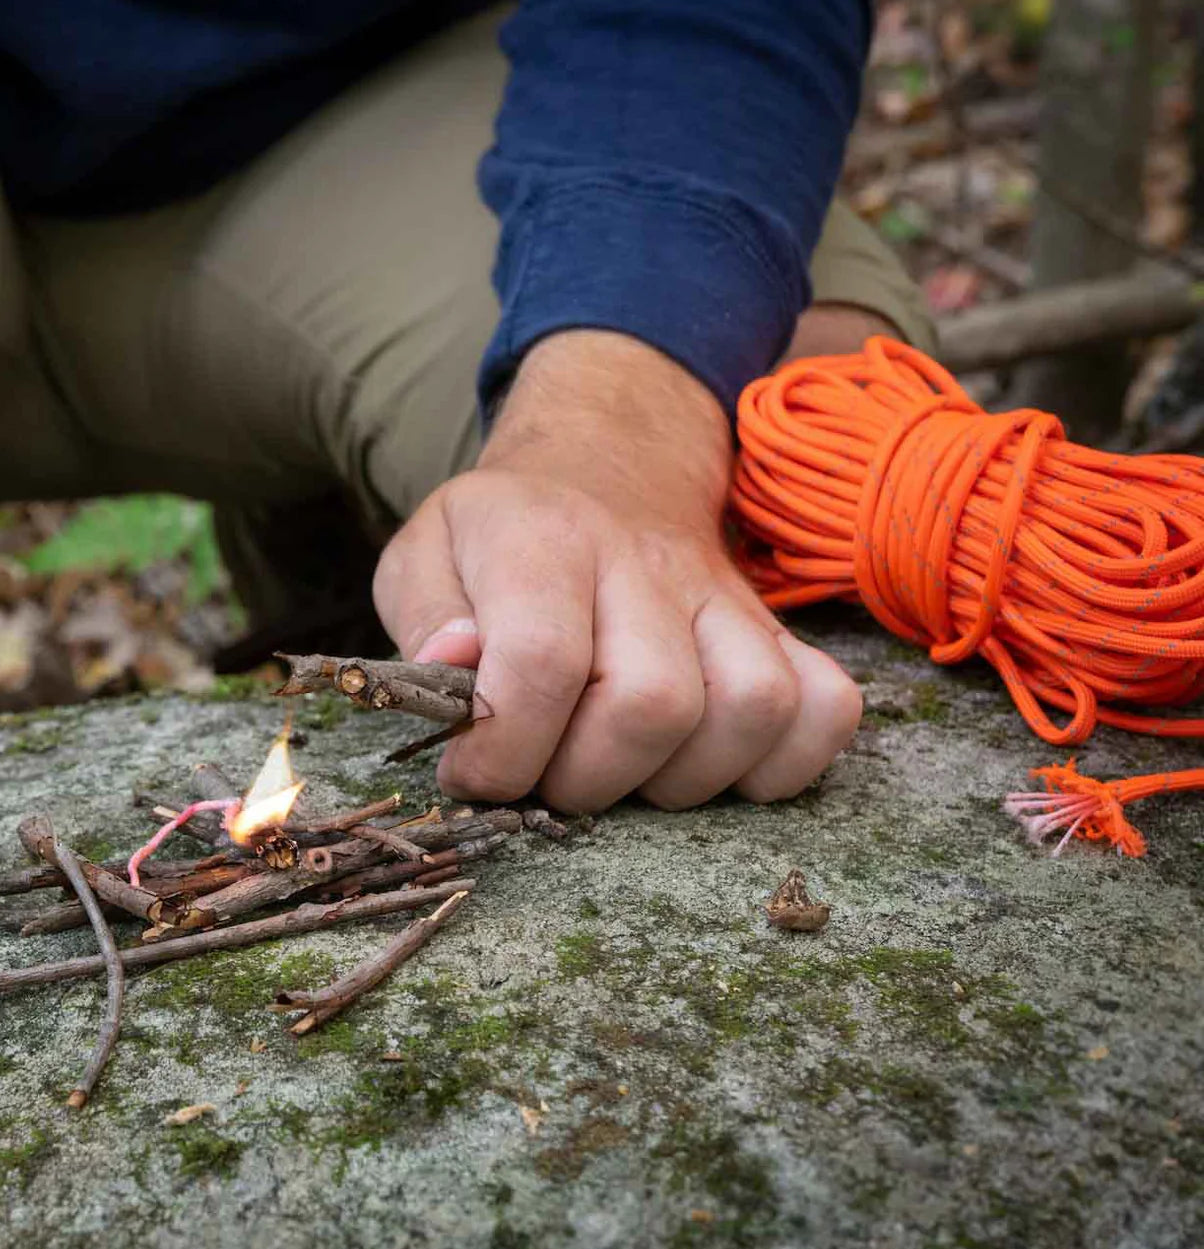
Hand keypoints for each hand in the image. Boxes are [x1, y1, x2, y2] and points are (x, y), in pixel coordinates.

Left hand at [372, 327, 862, 812]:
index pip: (541, 661)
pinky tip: (711, 763)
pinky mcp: (777, 633)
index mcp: (544, 541)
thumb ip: (422, 618)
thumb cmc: (505, 537)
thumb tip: (456, 671)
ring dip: (681, 779)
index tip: (474, 770)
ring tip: (627, 768)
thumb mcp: (426, 554)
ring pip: (751, 711)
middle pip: (651, 704)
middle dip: (587, 779)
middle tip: (550, 771)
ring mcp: (726, 599)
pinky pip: (825, 709)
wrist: (609, 470)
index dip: (501, 749)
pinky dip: (779, 765)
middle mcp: (646, 566)